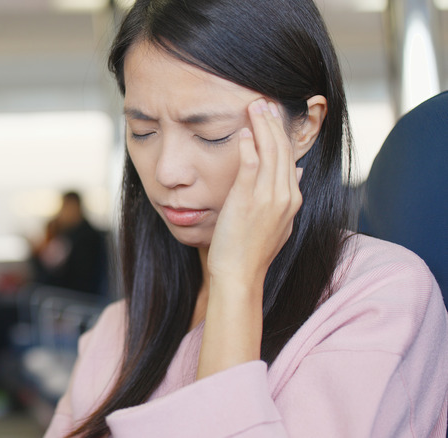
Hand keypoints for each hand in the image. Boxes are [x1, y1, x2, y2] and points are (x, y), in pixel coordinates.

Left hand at [207, 99, 303, 291]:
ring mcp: (268, 198)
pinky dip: (249, 146)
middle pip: (282, 149)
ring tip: (256, 106)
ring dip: (262, 126)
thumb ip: (286, 196)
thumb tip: (295, 171)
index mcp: (292, 199)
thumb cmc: (252, 251)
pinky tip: (243, 132)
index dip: (282, 133)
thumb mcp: (278, 222)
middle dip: (274, 122)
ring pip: (270, 152)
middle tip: (265, 101)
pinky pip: (251, 166)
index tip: (274, 115)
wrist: (239, 274)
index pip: (290, 157)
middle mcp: (285, 196)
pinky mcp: (248, 200)